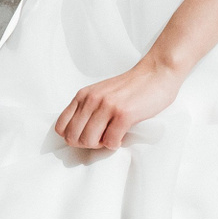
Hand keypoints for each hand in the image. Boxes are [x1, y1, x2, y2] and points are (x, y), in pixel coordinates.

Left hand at [54, 58, 182, 149]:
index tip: (88, 135)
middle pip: (73, 137)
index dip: (73, 137)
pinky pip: (110, 142)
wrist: (156, 73)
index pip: (60, 127)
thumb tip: (76, 134)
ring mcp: (107, 106)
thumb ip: (87, 108)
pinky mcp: (124, 114)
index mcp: (83, 95)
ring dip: (101, 145)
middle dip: (86, 144)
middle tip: (102, 138)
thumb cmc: (130, 87)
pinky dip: (116, 144)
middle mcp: (91, 100)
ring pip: (88, 141)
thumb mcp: (100, 92)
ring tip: (112, 136)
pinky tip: (123, 136)